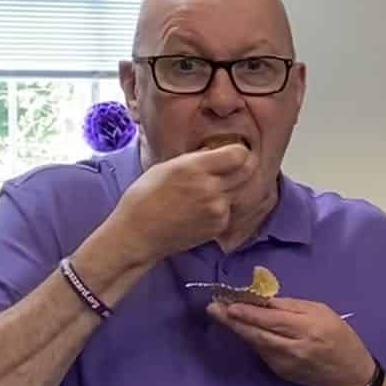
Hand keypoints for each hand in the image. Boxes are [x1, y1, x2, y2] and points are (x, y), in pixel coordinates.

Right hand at [106, 144, 254, 263]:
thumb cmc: (144, 198)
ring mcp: (217, 208)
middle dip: (243, 166)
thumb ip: (196, 159)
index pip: (239, 154)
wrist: (137, 234)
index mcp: (194, 168)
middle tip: (233, 167)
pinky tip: (204, 207)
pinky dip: (223, 205)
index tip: (232, 153)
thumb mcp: (166, 167)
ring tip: (214, 188)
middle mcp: (210, 187)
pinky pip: (231, 208)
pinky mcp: (219, 225)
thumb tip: (217, 151)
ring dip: (233, 187)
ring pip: (241, 190)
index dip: (238, 152)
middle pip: (247, 170)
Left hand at [209, 297, 375, 385]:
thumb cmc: (340, 337)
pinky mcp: (279, 372)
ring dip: (237, 329)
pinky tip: (242, 329)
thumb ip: (293, 306)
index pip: (272, 319)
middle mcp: (294, 348)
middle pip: (257, 333)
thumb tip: (264, 300)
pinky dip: (250, 339)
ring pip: (255, 343)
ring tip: (221, 315)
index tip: (228, 303)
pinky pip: (261, 351)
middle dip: (232, 320)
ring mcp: (284, 363)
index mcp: (308, 329)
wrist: (350, 375)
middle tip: (213, 308)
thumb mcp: (323, 313)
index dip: (248, 312)